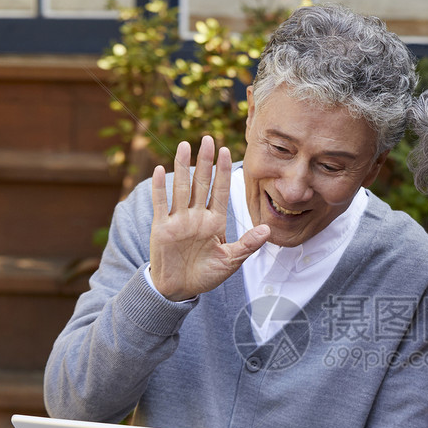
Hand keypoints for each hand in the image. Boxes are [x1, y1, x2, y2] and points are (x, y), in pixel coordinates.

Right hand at [149, 136, 269, 300]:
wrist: (179, 289)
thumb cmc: (205, 275)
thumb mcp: (230, 261)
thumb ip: (247, 244)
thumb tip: (267, 229)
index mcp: (214, 222)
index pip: (220, 191)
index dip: (223, 171)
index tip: (227, 151)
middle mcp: (196, 216)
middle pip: (201, 183)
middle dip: (205, 161)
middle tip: (208, 138)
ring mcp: (178, 220)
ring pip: (181, 187)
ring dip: (182, 166)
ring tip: (184, 145)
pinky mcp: (161, 227)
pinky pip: (160, 203)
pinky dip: (159, 187)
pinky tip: (159, 169)